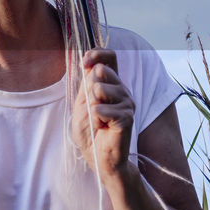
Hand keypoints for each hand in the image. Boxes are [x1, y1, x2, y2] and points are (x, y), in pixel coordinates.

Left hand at [70, 49, 138, 184]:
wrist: (97, 155)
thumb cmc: (90, 130)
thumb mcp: (82, 103)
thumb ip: (88, 84)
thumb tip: (93, 65)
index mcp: (111, 85)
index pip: (110, 58)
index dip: (97, 54)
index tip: (85, 62)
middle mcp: (122, 91)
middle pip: (102, 71)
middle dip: (89, 87)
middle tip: (92, 107)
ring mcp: (127, 103)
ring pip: (101, 89)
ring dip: (92, 105)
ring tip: (97, 118)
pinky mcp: (127, 117)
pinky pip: (103, 109)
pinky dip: (96, 118)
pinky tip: (102, 126)